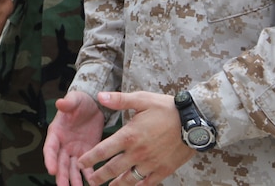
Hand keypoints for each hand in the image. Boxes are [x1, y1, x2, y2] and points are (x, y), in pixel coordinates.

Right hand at [43, 90, 104, 185]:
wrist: (94, 104)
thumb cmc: (80, 101)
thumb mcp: (74, 99)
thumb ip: (68, 103)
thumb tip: (60, 103)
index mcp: (56, 132)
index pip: (50, 148)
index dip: (50, 159)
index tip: (51, 170)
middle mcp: (63, 144)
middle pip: (60, 162)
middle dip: (61, 175)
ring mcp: (75, 150)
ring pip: (72, 168)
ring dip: (73, 180)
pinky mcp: (88, 153)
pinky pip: (87, 167)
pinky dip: (89, 176)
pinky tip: (93, 183)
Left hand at [76, 91, 193, 185]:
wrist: (194, 122)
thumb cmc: (166, 109)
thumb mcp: (142, 99)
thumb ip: (119, 100)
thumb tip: (99, 97)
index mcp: (129, 135)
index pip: (103, 151)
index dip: (90, 159)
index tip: (81, 162)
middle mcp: (137, 153)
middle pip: (112, 169)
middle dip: (98, 176)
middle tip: (90, 180)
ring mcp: (150, 164)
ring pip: (128, 179)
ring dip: (116, 184)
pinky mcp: (163, 170)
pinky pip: (147, 183)